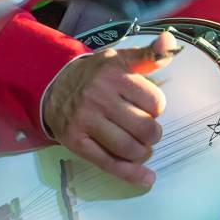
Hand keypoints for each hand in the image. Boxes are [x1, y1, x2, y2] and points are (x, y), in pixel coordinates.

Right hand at [43, 31, 180, 187]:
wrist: (51, 84)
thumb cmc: (95, 74)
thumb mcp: (120, 58)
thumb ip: (149, 55)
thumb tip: (169, 41)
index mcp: (115, 74)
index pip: (155, 102)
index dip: (157, 108)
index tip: (149, 108)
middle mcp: (99, 97)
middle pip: (144, 128)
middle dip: (153, 134)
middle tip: (149, 132)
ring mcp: (85, 121)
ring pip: (128, 148)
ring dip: (143, 153)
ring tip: (142, 148)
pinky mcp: (75, 141)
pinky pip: (108, 163)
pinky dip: (131, 174)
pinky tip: (146, 178)